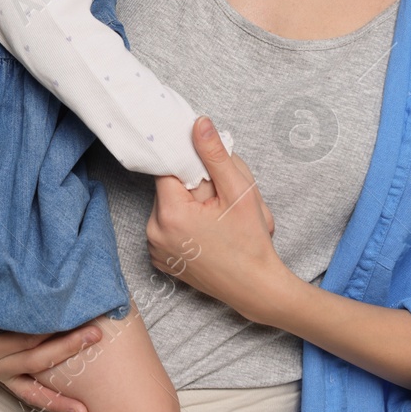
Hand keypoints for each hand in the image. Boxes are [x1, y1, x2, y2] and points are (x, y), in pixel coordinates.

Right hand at [0, 297, 102, 411]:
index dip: (50, 328)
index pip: (22, 339)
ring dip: (61, 391)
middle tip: (96, 334)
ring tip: (87, 404)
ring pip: (32, 382)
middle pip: (34, 359)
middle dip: (68, 348)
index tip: (76, 314)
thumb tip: (16, 291)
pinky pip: (24, 389)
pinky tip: (68, 406)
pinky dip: (46, 398)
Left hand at [148, 116, 286, 322]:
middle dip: (192, 188)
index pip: (168, 170)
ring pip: (168, 208)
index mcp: (170, 214)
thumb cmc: (250, 242)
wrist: (255, 288)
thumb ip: (215, 155)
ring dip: (188, 206)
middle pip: (168, 189)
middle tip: (220, 201)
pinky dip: (183, 226)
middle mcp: (154, 232)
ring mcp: (155, 249)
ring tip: (215, 220)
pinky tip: (206, 234)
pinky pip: (167, 229)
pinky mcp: (161, 261)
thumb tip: (198, 123)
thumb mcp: (239, 192)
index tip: (208, 173)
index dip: (189, 166)